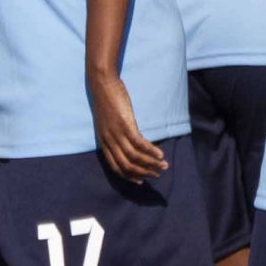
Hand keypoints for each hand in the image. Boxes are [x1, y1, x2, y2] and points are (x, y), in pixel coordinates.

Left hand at [86, 66, 169, 180]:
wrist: (102, 84)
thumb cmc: (106, 100)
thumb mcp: (108, 122)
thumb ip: (115, 134)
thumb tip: (127, 141)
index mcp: (104, 142)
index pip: (116, 167)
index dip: (129, 176)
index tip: (141, 181)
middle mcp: (109, 141)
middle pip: (127, 166)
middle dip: (143, 173)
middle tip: (157, 175)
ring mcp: (117, 134)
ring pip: (135, 158)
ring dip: (151, 164)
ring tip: (164, 166)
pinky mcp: (126, 126)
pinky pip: (140, 144)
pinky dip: (151, 152)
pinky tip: (160, 154)